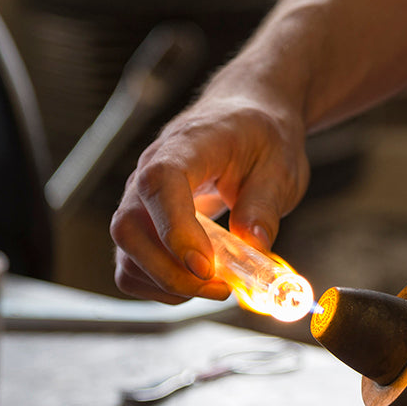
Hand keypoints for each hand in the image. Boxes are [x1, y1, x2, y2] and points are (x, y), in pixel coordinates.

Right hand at [109, 92, 308, 303]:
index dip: (175, 230)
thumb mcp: (280, 166)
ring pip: (126, 255)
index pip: (160, 184)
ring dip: (168, 284)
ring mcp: (140, 200)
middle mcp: (149, 172)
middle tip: (221, 287)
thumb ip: (265, 206)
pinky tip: (197, 283)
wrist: (245, 118)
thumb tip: (254, 247)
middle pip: (128, 228)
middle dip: (171, 272)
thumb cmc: (260, 135)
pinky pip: (132, 266)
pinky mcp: (144, 225)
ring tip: (217, 286)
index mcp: (186, 146)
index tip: (205, 266)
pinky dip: (160, 286)